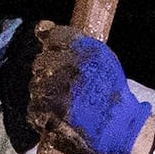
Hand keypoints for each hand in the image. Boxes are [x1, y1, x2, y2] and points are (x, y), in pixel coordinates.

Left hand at [21, 25, 154, 153]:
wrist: (120, 127)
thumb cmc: (111, 92)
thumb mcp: (101, 58)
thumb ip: (72, 40)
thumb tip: (40, 26)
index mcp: (86, 51)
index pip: (54, 37)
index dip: (53, 47)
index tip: (58, 56)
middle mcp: (71, 68)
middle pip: (40, 61)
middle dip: (48, 72)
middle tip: (63, 84)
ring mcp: (59, 92)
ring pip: (35, 85)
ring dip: (45, 93)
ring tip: (63, 102)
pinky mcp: (50, 114)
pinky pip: (33, 107)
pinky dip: (42, 113)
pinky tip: (57, 115)